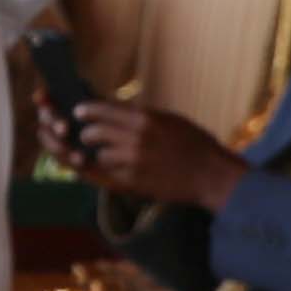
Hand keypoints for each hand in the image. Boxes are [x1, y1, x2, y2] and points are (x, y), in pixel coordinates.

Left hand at [66, 100, 248, 211]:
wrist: (210, 174)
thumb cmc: (195, 144)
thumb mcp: (170, 120)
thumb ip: (143, 116)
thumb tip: (118, 110)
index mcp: (145, 118)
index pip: (104, 109)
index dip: (88, 110)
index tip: (80, 111)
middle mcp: (136, 138)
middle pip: (95, 132)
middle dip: (88, 134)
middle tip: (87, 135)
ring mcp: (134, 161)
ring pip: (100, 155)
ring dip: (103, 154)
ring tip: (111, 154)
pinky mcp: (135, 181)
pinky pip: (112, 173)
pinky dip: (114, 170)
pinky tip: (124, 168)